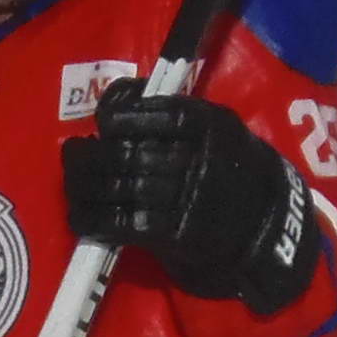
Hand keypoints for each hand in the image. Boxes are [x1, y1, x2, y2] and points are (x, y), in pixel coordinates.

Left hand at [62, 83, 319, 314]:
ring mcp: (187, 199)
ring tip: (72, 185)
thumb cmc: (231, 170)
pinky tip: (80, 217)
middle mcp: (199, 159)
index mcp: (211, 125)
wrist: (264, 228)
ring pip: (120, 188)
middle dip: (90, 156)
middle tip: (73, 154)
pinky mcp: (176, 234)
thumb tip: (116, 102)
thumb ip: (174, 114)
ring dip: (84, 187)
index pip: (159, 113)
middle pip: (129, 153)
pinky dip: (94, 220)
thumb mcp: (219, 130)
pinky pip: (123, 224)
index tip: (102, 121)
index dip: (122, 114)